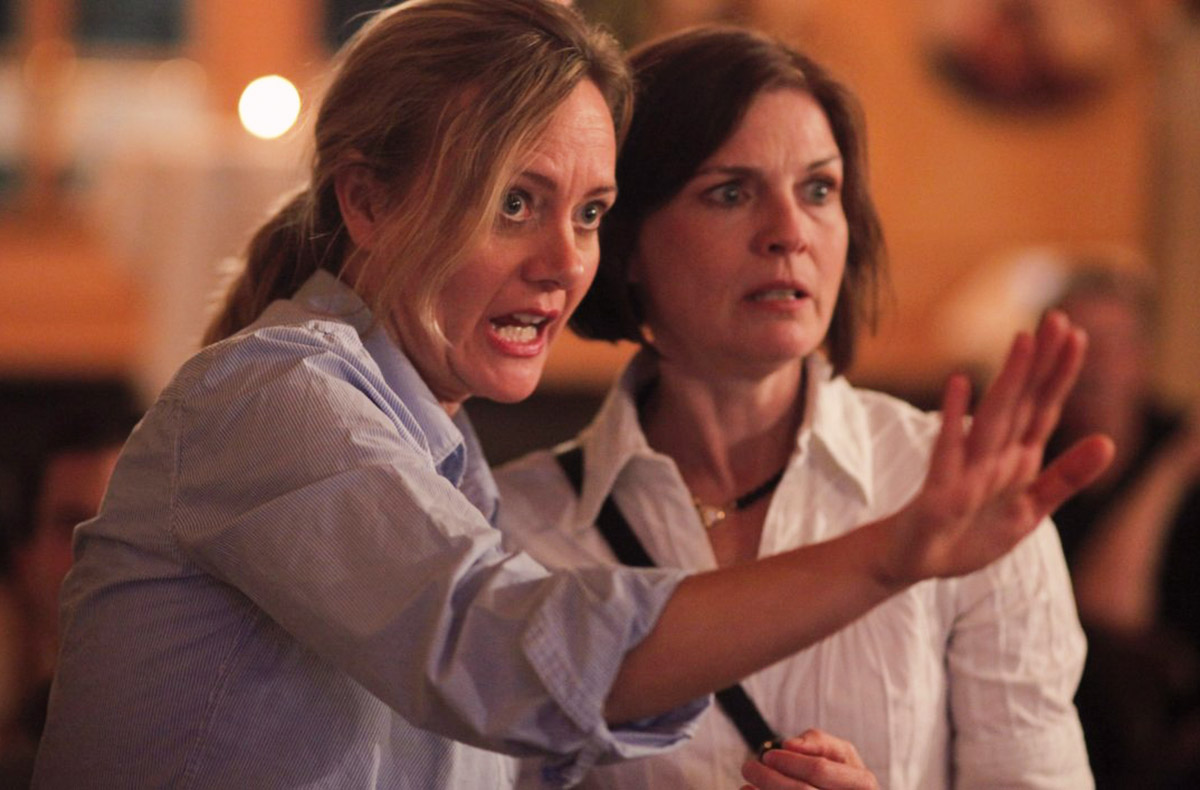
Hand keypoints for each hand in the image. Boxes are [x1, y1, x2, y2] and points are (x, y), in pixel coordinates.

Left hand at [740, 729, 877, 789]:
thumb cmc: (842, 778)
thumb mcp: (841, 755)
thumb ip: (819, 742)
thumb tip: (790, 744)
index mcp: (863, 784)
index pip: (819, 769)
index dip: (790, 761)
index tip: (768, 756)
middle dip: (770, 778)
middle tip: (749, 767)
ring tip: (748, 785)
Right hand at [881, 310, 1113, 584]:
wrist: (916, 559)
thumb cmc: (969, 531)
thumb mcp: (1029, 511)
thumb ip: (1066, 478)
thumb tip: (1109, 442)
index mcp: (1017, 458)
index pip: (1044, 409)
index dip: (1061, 374)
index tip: (1077, 333)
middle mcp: (992, 454)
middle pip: (1021, 403)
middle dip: (1040, 362)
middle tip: (1056, 318)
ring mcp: (965, 468)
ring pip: (993, 418)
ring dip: (1009, 380)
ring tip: (1023, 342)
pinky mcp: (940, 489)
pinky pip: (948, 451)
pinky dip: (953, 419)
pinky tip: (959, 384)